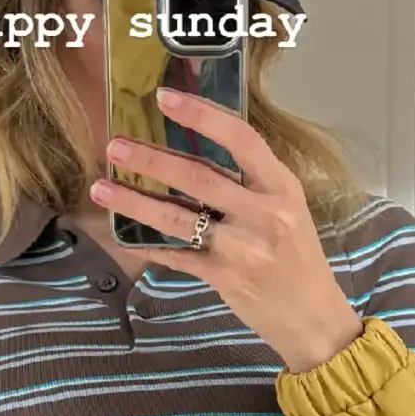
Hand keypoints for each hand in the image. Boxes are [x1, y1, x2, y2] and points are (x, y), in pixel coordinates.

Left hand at [89, 87, 362, 373]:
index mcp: (281, 186)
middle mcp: (263, 213)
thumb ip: (252, 181)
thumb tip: (199, 148)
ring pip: (178, 218)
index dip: (201, 115)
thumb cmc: (298, 256)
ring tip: (101, 187)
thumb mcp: (288, 208)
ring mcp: (242, 248)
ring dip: (135, 202)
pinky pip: (177, 256)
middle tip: (115, 145)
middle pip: (199, 177)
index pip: (240, 139)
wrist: (313, 317)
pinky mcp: (223, 277)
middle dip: (151, 159)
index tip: (164, 98)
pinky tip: (124, 235)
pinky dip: (148, 246)